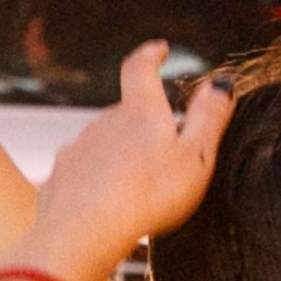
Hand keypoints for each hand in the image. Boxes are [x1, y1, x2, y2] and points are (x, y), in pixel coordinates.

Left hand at [17, 42, 231, 280]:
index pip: (140, 68)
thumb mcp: (195, 156)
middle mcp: (102, 122)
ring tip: (140, 180)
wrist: (85, 232)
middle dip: (144, 120)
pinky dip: (98, 179)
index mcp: (139, 112)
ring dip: (121, 151)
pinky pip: (84, 171)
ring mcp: (77, 149)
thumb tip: (220, 83)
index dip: (151, 55)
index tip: (160, 49)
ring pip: (103, 141)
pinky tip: (108, 202)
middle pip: (125, 111)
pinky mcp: (60, 177)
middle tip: (166, 141)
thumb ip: (208, 118)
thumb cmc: (149, 195)